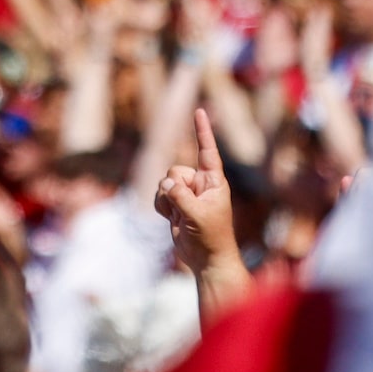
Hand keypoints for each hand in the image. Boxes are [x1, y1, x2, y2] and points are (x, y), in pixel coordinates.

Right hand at [155, 108, 239, 279]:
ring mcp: (187, 194)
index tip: (200, 111)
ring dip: (166, 200)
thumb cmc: (211, 238)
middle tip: (185, 208)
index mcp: (214, 182)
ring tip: (179, 217)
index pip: (207, 151)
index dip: (203, 131)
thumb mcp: (197, 215)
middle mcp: (200, 184)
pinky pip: (158, 195)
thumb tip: (165, 183)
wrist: (207, 261)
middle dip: (174, 187)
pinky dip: (161, 206)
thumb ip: (180, 195)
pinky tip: (171, 219)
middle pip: (176, 170)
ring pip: (164, 182)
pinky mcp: (175, 204)